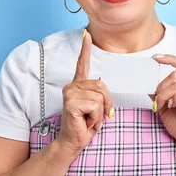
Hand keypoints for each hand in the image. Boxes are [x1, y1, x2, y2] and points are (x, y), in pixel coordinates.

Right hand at [56, 30, 113, 156]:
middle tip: (97, 115)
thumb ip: (99, 94)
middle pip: (101, 85)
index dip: (85, 48)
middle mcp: (72, 85)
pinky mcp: (71, 102)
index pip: (82, 63)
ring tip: (88, 119)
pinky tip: (85, 121)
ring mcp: (70, 92)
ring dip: (99, 112)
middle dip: (106, 103)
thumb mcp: (95, 106)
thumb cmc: (84, 124)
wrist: (73, 141)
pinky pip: (95, 106)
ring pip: (100, 97)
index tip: (86, 34)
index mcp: (78, 85)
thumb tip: (103, 87)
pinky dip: (95, 117)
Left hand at [151, 54, 175, 161]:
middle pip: (175, 75)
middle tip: (158, 100)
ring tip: (163, 105)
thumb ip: (158, 95)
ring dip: (165, 94)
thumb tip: (148, 85)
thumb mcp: (164, 108)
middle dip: (161, 86)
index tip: (156, 58)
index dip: (170, 59)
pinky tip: (172, 106)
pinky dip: (175, 99)